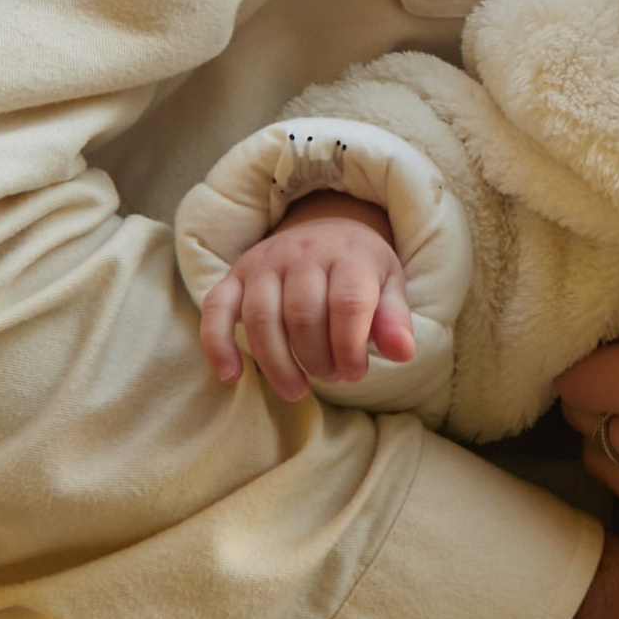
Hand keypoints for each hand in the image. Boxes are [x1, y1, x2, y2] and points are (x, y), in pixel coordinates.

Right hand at [199, 192, 413, 398]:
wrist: (326, 229)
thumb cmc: (360, 268)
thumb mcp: (388, 285)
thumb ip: (394, 319)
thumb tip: (403, 353)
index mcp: (348, 255)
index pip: (348, 304)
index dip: (350, 347)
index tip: (355, 373)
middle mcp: (303, 253)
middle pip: (303, 314)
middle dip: (317, 357)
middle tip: (331, 376)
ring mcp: (264, 262)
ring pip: (261, 317)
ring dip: (277, 363)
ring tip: (297, 389)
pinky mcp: (235, 275)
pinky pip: (216, 309)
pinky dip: (218, 344)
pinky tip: (231, 375)